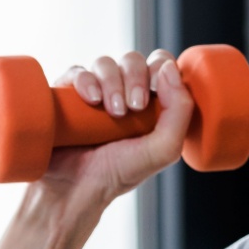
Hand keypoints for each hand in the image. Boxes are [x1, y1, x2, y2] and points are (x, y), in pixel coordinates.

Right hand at [41, 49, 194, 199]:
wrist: (74, 189)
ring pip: (106, 63)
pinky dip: (86, 81)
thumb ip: (179, 111)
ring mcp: (95, 92)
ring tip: (112, 112)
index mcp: (151, 103)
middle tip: (133, 107)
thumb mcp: (163, 150)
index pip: (161, 65)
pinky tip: (91, 101)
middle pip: (134, 60)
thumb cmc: (119, 173)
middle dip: (136, 77)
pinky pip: (78, 71)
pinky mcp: (68, 94)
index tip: (156, 91)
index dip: (161, 68)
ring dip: (112, 82)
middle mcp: (123, 93)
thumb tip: (169, 68)